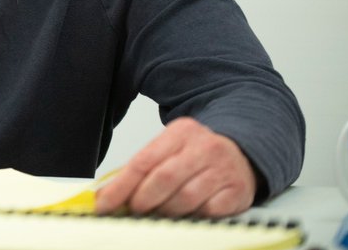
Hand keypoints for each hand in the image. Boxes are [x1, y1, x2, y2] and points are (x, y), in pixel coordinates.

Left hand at [94, 117, 256, 217]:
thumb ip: (141, 168)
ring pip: (186, 198)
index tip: (104, 204)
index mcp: (180, 132)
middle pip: (164, 178)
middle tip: (133, 211)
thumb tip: (107, 193)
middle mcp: (203, 147)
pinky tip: (187, 215)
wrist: (243, 154)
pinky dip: (193, 216)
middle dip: (143, 200)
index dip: (121, 186)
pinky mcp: (238, 191)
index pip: (143, 160)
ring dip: (166, 211)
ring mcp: (223, 169)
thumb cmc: (197, 155)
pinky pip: (209, 211)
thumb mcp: (169, 150)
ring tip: (158, 214)